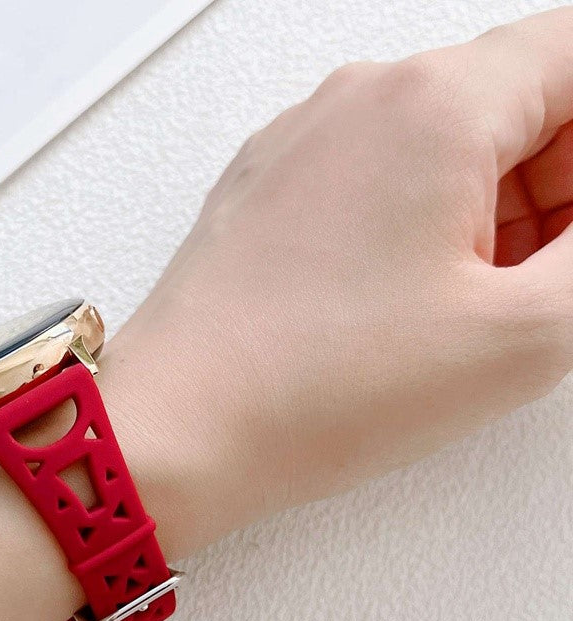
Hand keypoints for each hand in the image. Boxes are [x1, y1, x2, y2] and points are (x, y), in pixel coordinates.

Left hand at [105, 7, 572, 554]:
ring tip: (476, 309)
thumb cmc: (312, 392)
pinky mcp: (267, 194)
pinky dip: (419, 225)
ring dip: (492, 212)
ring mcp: (301, 145)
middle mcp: (359, 100)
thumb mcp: (520, 334)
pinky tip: (408, 304)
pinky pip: (373, 180)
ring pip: (442, 144)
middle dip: (559, 187)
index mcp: (436, 103)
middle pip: (517, 99)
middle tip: (548, 281)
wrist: (173, 434)